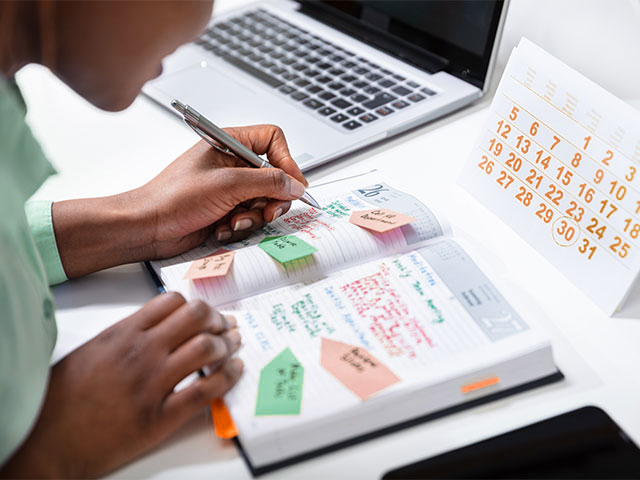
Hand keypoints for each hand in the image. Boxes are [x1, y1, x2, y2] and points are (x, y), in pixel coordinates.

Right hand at [1, 293, 242, 477]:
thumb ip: (125, 335)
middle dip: (217, 319)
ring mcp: (152, 383)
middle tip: (225, 327)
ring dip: (227, 345)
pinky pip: (206, 390)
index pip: (172, 301)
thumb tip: (158, 327)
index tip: (206, 314)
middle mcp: (141, 352)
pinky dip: (228, 377)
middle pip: (196, 317)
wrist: (47, 442)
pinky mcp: (160, 417)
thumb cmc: (62, 398)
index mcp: (123, 333)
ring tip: (233, 347)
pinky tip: (235, 371)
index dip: (196, 305)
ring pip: (206, 348)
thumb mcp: (91, 351)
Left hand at [52, 124, 308, 277]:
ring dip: (253, 216)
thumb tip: (294, 184)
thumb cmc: (173, 197)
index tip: (294, 184)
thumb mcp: (228, 185)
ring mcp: (230, 188)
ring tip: (233, 221)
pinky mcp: (226, 209)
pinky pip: (250, 217)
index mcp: (229, 143)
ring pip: (264, 201)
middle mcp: (232, 164)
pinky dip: (240, 226)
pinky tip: (222, 228)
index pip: (272, 140)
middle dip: (272, 198)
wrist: (149, 227)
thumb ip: (267, 182)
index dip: (287, 161)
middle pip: (274, 176)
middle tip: (267, 211)